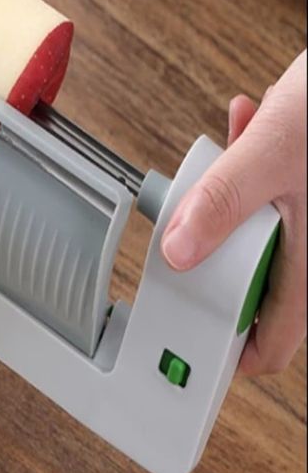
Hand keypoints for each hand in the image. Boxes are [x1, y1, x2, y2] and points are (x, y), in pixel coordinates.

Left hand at [161, 50, 305, 375]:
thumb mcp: (271, 152)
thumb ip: (222, 201)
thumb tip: (179, 249)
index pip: (271, 347)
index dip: (226, 350)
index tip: (187, 336)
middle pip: (253, 282)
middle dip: (221, 246)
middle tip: (198, 216)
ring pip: (260, 232)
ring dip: (234, 198)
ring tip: (234, 151)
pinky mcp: (305, 188)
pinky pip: (273, 193)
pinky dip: (253, 165)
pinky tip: (249, 122)